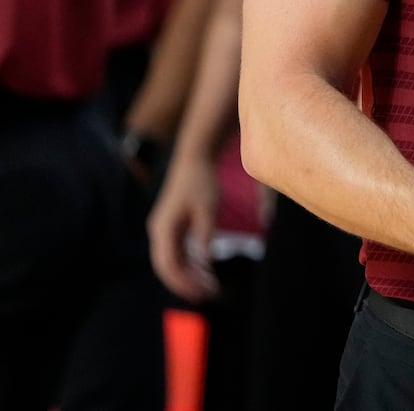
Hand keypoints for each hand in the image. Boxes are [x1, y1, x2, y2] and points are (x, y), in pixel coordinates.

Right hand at [148, 152, 220, 302]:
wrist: (194, 160)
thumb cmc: (202, 182)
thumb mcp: (208, 210)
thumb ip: (205, 237)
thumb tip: (206, 265)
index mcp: (163, 229)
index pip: (168, 265)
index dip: (183, 283)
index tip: (201, 293)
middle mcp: (159, 232)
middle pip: (168, 267)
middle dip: (187, 284)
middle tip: (210, 295)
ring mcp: (164, 231)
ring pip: (173, 262)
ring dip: (190, 275)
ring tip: (212, 287)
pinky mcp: (173, 228)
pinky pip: (179, 252)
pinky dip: (191, 263)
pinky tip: (207, 272)